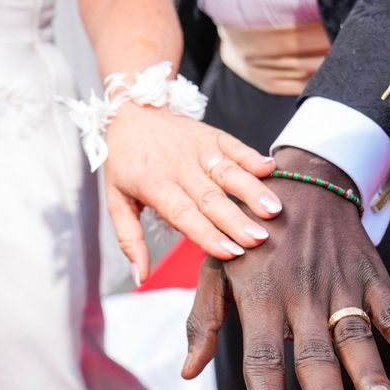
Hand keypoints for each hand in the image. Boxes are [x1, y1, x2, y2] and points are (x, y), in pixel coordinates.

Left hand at [103, 103, 282, 283]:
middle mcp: (179, 166)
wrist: (130, 111)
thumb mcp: (116, 200)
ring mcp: (198, 149)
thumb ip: (129, 240)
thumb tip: (141, 278)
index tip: (230, 253)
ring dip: (252, 191)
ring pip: (227, 172)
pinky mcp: (213, 135)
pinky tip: (271, 169)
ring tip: (274, 210)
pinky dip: (253, 156)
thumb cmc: (125, 163)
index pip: (183, 213)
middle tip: (259, 240)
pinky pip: (235, 146)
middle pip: (210, 197)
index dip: (207, 233)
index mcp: (154, 184)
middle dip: (236, 220)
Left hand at [182, 148, 389, 389]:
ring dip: (371, 372)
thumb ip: (204, 320)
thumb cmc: (249, 236)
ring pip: (355, 334)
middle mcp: (299, 296)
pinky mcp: (369, 276)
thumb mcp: (216, 268)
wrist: (299, 180)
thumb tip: (189, 372)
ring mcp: (338, 285)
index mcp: (259, 299)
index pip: (262, 359)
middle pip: (313, 355)